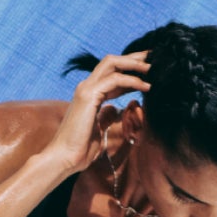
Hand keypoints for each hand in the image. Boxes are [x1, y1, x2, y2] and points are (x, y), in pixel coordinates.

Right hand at [41, 52, 152, 175]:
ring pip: (112, 63)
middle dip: (133, 58)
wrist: (64, 158)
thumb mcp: (99, 129)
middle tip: (153, 58)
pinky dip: (132, 80)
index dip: (130, 70)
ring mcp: (86, 89)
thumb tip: (117, 111)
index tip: (148, 72)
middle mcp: (86, 87)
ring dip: (134, 64)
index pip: (111, 73)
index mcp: (89, 94)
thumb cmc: (80, 149)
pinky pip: (114, 80)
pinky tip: (145, 86)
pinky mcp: (88, 96)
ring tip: (152, 69)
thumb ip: (107, 117)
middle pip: (112, 61)